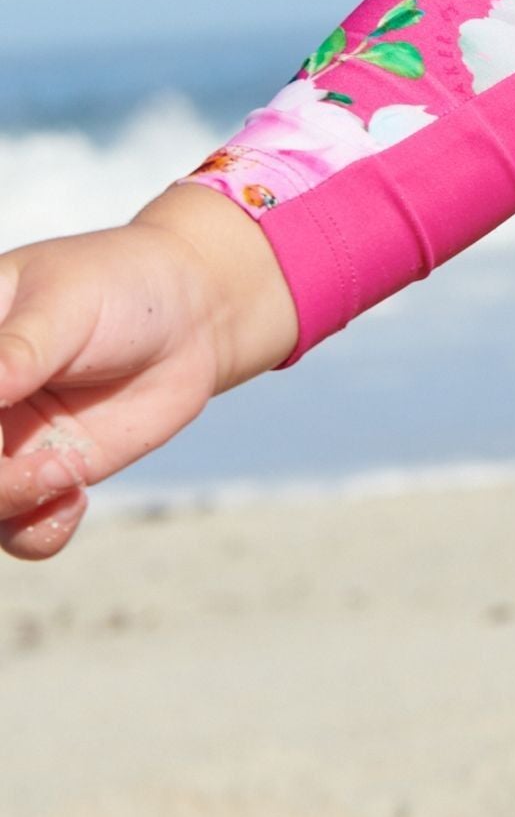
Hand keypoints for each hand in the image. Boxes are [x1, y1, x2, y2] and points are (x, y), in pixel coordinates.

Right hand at [0, 186, 298, 563]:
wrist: (193, 313)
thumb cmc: (121, 285)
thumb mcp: (64, 305)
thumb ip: (14, 353)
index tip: (3, 418)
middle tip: (41, 464)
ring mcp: (3, 443)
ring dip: (10, 503)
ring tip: (67, 472)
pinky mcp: (44, 475)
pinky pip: (18, 531)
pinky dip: (40, 529)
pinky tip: (75, 494)